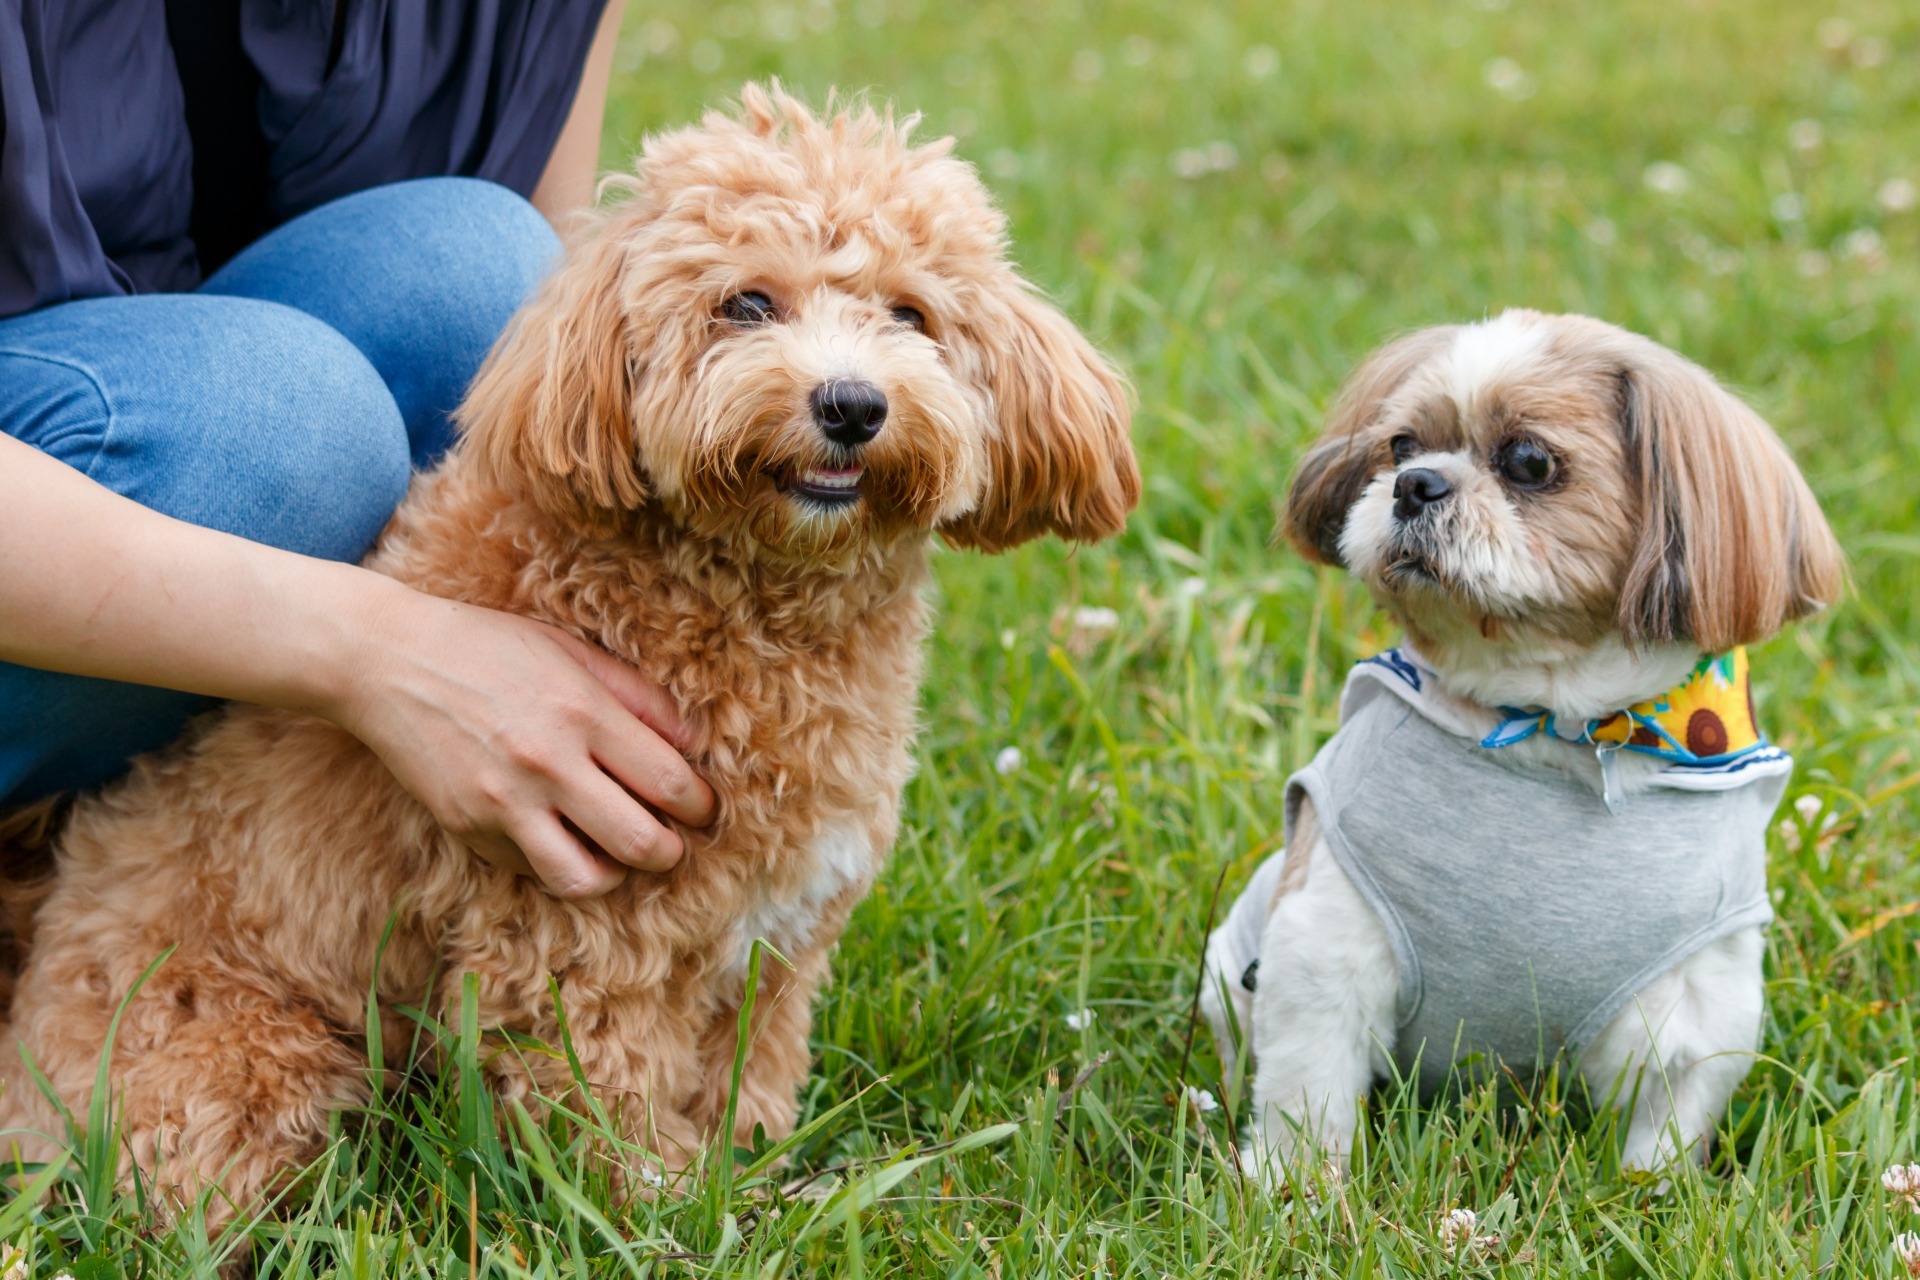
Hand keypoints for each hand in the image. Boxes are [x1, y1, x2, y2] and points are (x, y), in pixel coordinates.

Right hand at [333, 585, 715, 898]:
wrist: (389, 661)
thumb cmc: (489, 648)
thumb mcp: (572, 652)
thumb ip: (638, 697)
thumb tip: (693, 742)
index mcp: (583, 712)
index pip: (669, 782)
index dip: (700, 805)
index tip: (703, 808)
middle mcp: (548, 763)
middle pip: (640, 842)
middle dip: (670, 851)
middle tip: (671, 842)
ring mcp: (505, 802)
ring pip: (586, 879)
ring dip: (615, 874)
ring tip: (618, 854)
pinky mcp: (469, 828)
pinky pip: (531, 870)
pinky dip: (557, 863)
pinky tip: (563, 839)